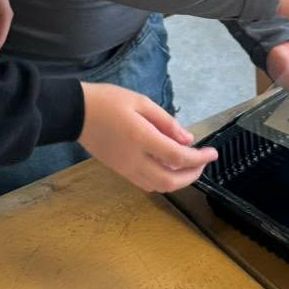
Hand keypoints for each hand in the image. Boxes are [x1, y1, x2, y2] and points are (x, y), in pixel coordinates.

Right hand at [78, 82, 216, 192]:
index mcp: (141, 139)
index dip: (199, 158)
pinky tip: (167, 166)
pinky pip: (146, 183)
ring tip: (188, 165)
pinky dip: (163, 180)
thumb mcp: (140, 102)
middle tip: (202, 162)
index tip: (212, 153)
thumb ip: (166, 122)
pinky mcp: (119, 170)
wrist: (75, 113)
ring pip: (159, 186)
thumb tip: (188, 139)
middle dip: (192, 175)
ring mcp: (125, 169)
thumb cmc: (107, 101)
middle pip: (170, 181)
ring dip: (178, 180)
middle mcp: (134, 160)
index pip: (177, 156)